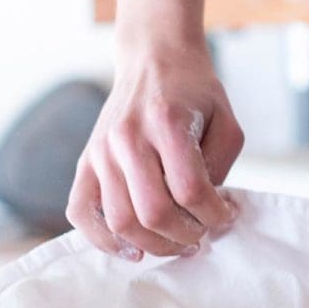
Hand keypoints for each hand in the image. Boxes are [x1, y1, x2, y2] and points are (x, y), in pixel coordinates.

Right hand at [70, 37, 244, 260]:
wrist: (154, 58)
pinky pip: (81, 213)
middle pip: (153, 212)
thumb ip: (220, 166)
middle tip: (202, 234)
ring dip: (155, 244)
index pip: (190, 190)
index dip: (215, 214)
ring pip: (120, 221)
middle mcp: (127, 138)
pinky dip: (104, 240)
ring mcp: (100, 151)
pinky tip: (133, 249)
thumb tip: (206, 211)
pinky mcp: (85, 161)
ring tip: (177, 243)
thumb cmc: (195, 92)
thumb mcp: (226, 121)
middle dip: (185, 235)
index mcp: (166, 123)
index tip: (227, 215)